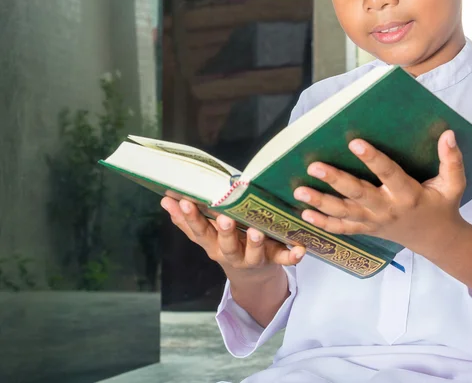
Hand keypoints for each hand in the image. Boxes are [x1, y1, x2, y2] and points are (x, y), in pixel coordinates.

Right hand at [160, 197, 305, 280]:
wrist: (253, 277)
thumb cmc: (227, 244)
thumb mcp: (206, 236)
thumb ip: (186, 220)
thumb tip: (164, 200)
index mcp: (213, 245)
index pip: (199, 231)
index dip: (190, 218)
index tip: (183, 201)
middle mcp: (231, 254)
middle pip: (225, 245)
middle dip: (224, 232)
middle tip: (224, 218)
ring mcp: (253, 259)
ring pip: (253, 254)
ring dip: (254, 243)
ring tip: (256, 231)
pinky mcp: (274, 261)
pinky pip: (284, 260)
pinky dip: (293, 256)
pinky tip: (300, 249)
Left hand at [293, 130, 467, 257]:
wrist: (436, 239)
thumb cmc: (442, 206)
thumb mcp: (454, 185)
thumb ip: (452, 160)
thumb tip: (448, 134)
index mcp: (409, 195)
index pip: (389, 174)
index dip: (373, 159)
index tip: (355, 142)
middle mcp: (388, 209)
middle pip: (358, 194)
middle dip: (335, 180)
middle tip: (314, 167)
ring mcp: (374, 222)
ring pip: (344, 213)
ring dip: (320, 202)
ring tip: (299, 190)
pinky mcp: (366, 230)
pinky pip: (342, 229)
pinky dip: (322, 223)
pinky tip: (303, 214)